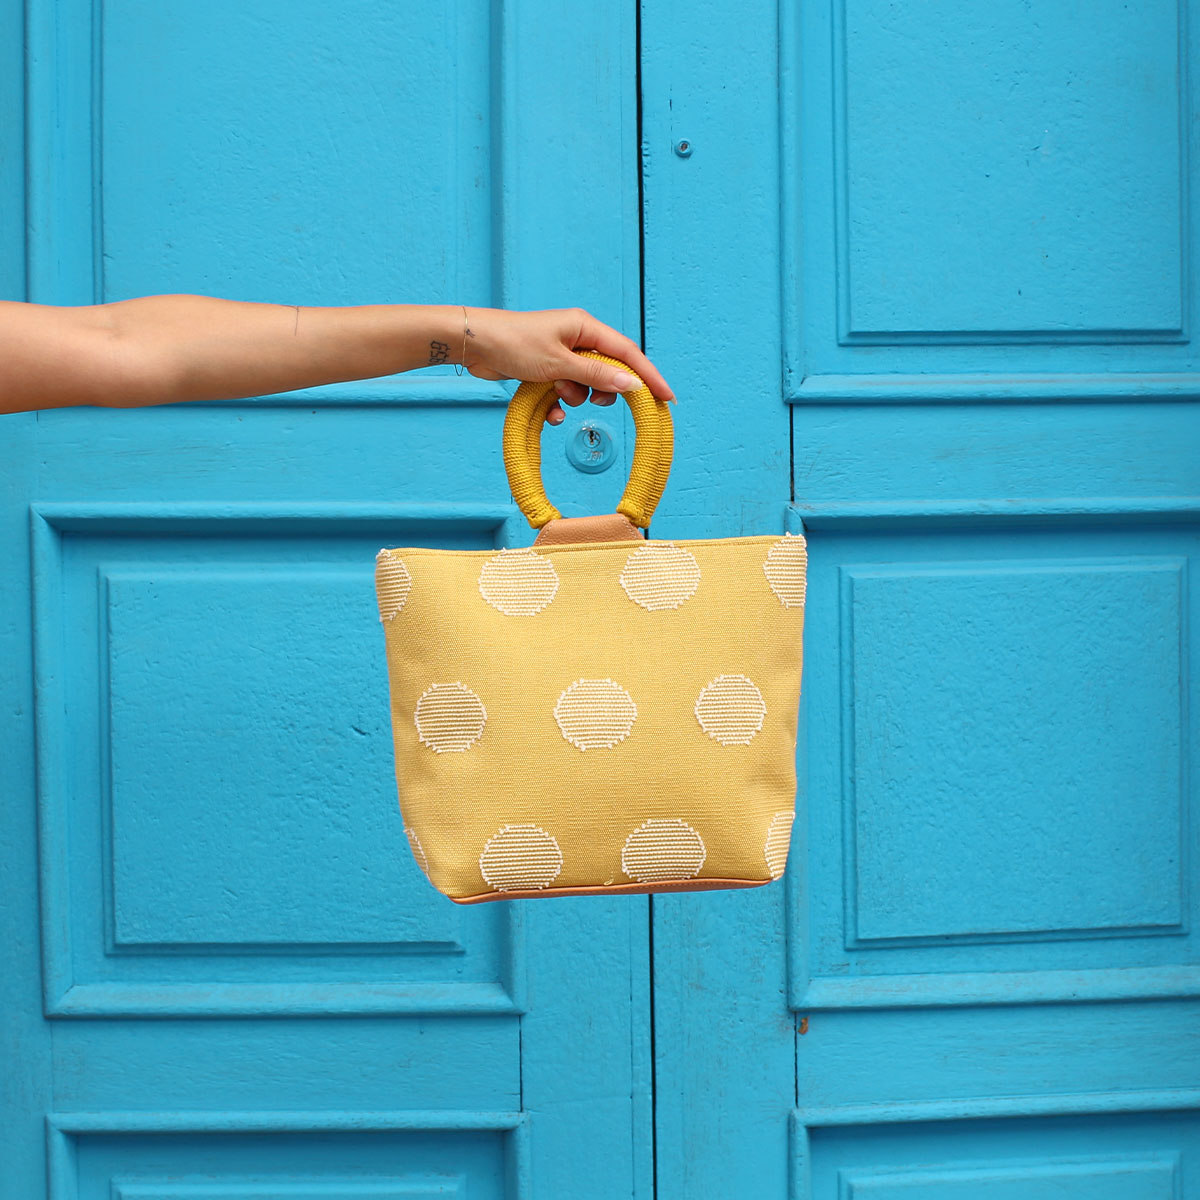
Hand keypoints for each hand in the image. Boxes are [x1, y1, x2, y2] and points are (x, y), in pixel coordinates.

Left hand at [459, 306, 674, 424]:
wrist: (476, 345)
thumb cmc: (515, 345)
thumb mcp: (560, 364)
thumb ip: (596, 375)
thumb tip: (631, 384)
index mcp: (586, 328)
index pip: (628, 353)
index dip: (648, 376)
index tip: (666, 398)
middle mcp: (578, 338)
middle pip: (609, 370)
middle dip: (604, 390)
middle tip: (597, 401)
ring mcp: (562, 353)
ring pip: (586, 384)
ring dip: (576, 396)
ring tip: (557, 394)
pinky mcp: (547, 368)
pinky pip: (566, 391)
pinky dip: (561, 404)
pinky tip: (551, 412)